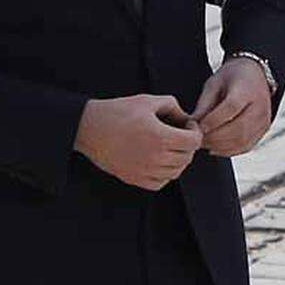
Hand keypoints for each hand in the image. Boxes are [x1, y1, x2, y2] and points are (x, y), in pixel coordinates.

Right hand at [74, 94, 200, 190]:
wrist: (89, 128)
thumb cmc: (117, 112)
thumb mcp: (146, 101)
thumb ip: (172, 105)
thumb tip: (186, 118)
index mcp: (161, 137)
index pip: (194, 142)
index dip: (195, 131)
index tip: (186, 126)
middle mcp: (155, 157)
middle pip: (187, 157)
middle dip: (187, 145)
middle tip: (178, 135)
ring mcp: (145, 171)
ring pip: (176, 172)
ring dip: (177, 159)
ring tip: (168, 147)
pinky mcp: (135, 179)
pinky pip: (161, 182)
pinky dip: (164, 173)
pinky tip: (157, 160)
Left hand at [191, 58, 272, 157]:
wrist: (255, 75)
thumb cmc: (231, 78)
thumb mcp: (214, 84)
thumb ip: (204, 104)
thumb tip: (192, 126)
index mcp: (247, 89)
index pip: (231, 107)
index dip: (213, 120)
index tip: (197, 127)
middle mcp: (260, 106)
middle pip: (238, 128)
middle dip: (215, 137)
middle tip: (197, 140)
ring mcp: (264, 120)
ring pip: (242, 141)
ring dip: (220, 146)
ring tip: (204, 144)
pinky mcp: (263, 131)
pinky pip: (246, 146)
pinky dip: (228, 151)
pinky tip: (215, 148)